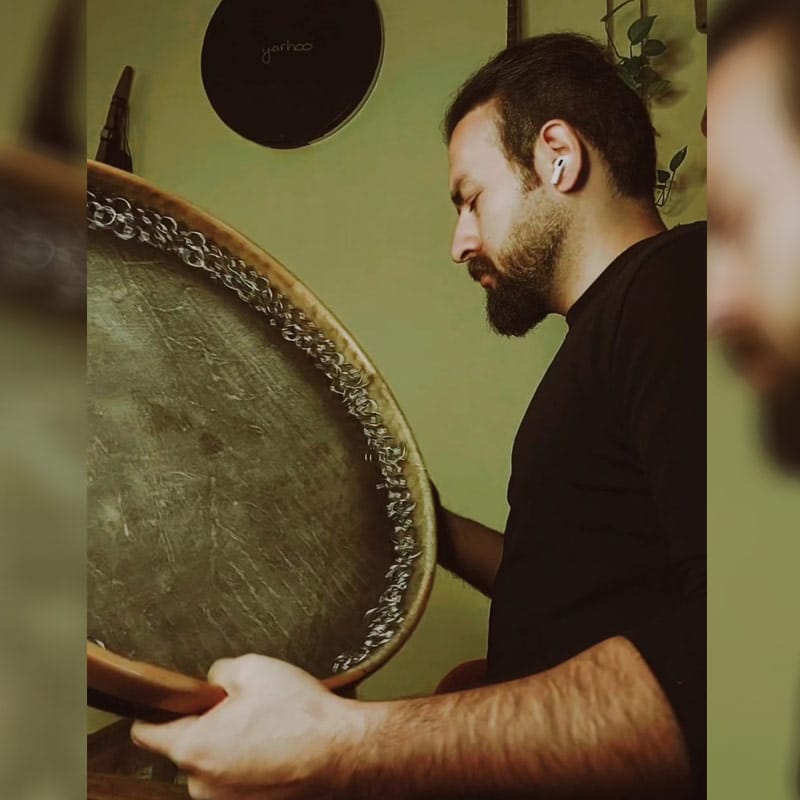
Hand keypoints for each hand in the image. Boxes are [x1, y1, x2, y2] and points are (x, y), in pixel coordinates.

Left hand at [131, 654, 362, 799]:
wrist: (342, 751)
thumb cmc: (299, 714)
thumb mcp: (253, 668)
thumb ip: (218, 672)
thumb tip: (212, 681)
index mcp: (193, 747)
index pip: (146, 734)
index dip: (153, 712)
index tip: (163, 703)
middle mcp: (202, 784)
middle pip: (187, 748)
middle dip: (207, 727)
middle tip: (242, 707)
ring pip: (215, 766)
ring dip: (230, 748)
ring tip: (267, 728)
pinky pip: (238, 781)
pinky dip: (251, 765)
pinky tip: (277, 746)